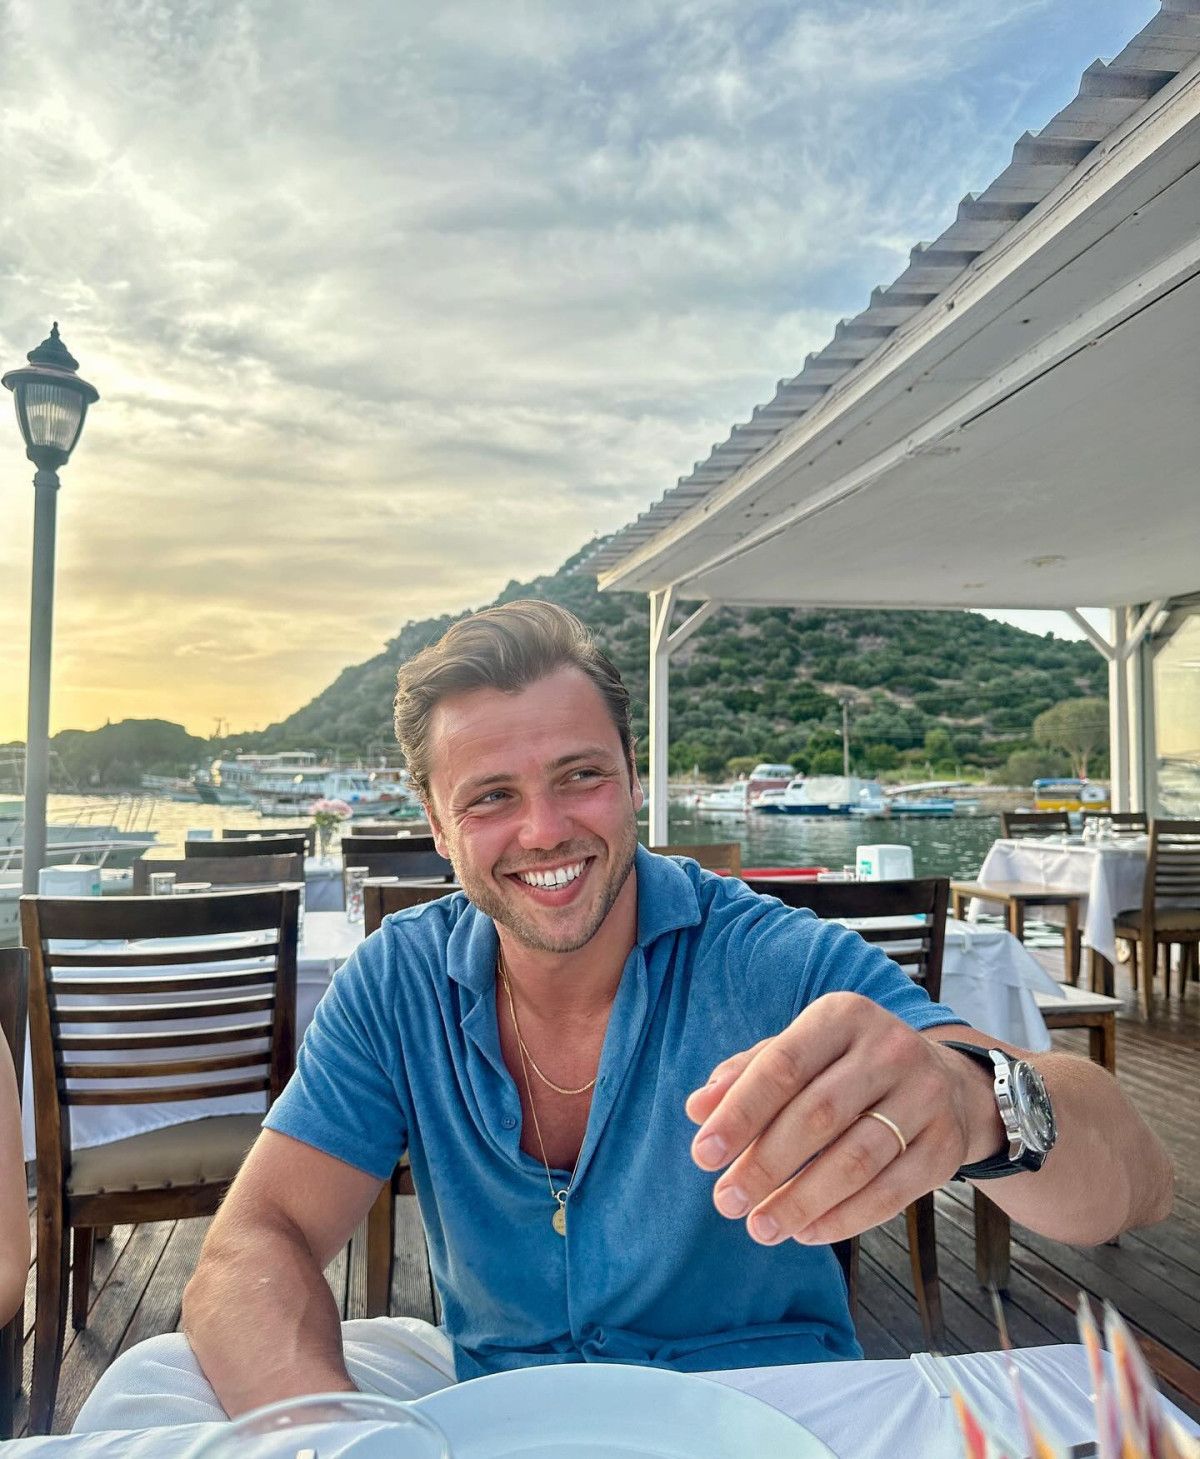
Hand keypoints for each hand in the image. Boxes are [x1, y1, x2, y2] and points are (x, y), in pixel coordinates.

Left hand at [684, 993, 998, 1245]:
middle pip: (818, 1115)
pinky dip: (844, 1218)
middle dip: (765, 1165)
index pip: (782, 1065)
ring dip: (801, 1200)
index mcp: (842, 1016)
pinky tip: (806, 1231)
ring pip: (856, 1159)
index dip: (740, 1113)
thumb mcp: (800, 1052)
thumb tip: (698, 1108)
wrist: (945, 1082)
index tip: (702, 1155)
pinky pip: (891, 1192)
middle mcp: (889, 1048)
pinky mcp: (946, 1145)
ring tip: (761, 1226)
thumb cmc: (847, 1068)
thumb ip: (747, 1075)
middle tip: (726, 1202)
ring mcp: (925, 1096)